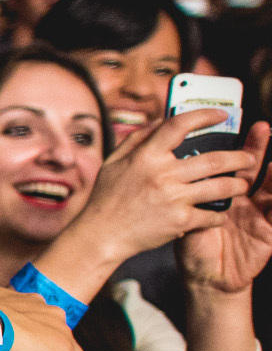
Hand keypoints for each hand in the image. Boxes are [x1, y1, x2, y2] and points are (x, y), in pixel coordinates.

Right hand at [59, 110, 255, 269]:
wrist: (101, 235)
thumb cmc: (107, 198)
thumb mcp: (114, 162)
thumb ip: (138, 138)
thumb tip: (162, 120)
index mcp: (146, 156)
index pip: (179, 125)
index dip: (204, 116)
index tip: (220, 115)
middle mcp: (162, 174)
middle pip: (213, 159)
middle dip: (239, 157)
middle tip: (249, 158)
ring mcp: (173, 198)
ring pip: (220, 187)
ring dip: (238, 185)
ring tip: (243, 184)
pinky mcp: (179, 221)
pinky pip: (211, 215)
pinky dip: (220, 215)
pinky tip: (220, 213)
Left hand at [179, 121, 271, 295]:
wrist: (208, 278)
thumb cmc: (194, 245)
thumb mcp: (185, 216)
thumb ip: (181, 191)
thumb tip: (163, 163)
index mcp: (221, 190)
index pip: (228, 160)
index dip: (229, 142)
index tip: (229, 120)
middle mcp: (243, 196)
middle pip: (253, 167)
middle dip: (256, 147)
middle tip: (261, 128)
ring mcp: (258, 212)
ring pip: (271, 185)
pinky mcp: (269, 230)